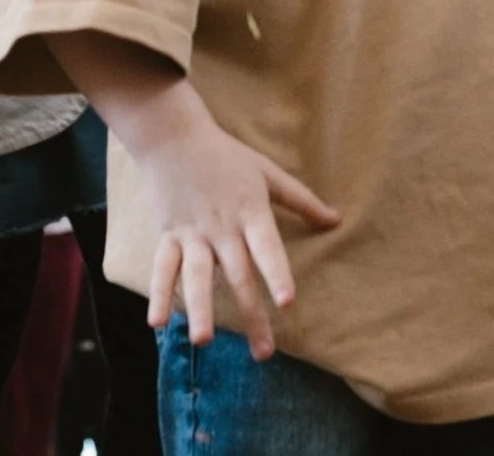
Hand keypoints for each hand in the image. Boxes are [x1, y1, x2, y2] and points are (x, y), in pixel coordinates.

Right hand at [138, 110, 339, 358]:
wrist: (177, 141)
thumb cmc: (230, 158)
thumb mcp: (270, 174)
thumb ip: (302, 201)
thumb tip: (336, 221)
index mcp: (251, 212)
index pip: (267, 248)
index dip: (277, 274)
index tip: (287, 303)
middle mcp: (223, 228)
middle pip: (238, 276)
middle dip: (251, 315)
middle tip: (263, 353)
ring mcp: (193, 234)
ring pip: (197, 276)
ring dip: (200, 309)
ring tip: (205, 340)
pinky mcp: (168, 236)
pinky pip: (163, 268)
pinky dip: (159, 294)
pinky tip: (158, 323)